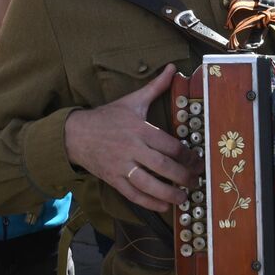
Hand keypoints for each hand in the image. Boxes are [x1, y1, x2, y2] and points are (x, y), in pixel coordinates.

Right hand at [64, 64, 198, 210]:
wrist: (76, 134)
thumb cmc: (108, 117)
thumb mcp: (132, 100)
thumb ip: (156, 86)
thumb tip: (173, 67)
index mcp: (139, 128)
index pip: (169, 144)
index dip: (187, 155)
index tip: (198, 160)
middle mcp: (132, 148)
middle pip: (162, 165)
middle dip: (182, 175)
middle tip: (197, 180)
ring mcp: (121, 166)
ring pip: (148, 184)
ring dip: (168, 193)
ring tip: (184, 198)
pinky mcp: (113, 179)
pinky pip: (132, 194)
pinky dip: (149, 203)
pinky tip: (163, 206)